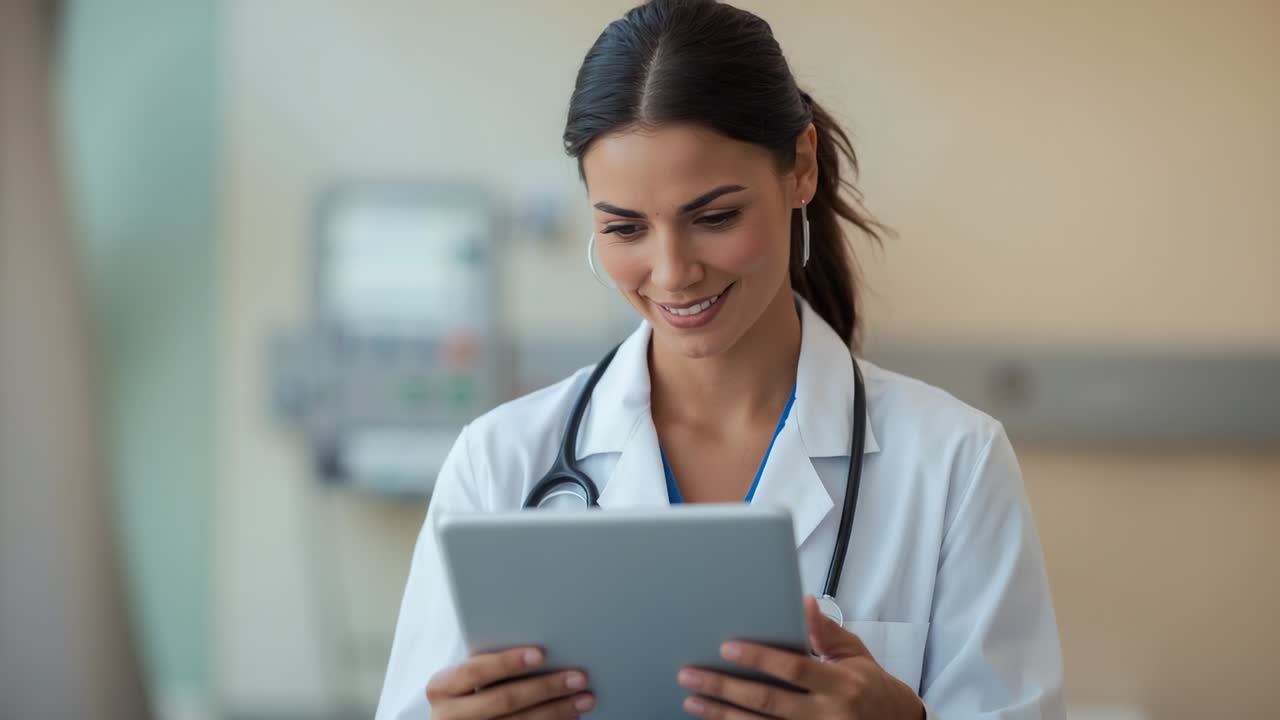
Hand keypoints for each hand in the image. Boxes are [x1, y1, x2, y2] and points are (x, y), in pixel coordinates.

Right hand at [426, 646, 594, 718]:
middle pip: (504, 699)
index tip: (540, 653)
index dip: (507, 662)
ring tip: (583, 698)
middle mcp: (449, 716)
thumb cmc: (466, 693)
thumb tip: (541, 648)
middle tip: (578, 677)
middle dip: (545, 687)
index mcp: (442, 687)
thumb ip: (490, 664)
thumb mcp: (466, 678)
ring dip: (557, 711)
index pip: (475, 671)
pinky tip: (570, 717)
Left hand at [676, 596, 924, 718]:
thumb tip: (803, 601)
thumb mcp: (855, 654)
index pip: (794, 669)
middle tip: (690, 675)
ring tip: (692, 700)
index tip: (727, 648)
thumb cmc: (870, 686)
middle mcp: (827, 715)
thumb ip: (825, 631)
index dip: (760, 659)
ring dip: (722, 714)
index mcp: (841, 684)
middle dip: (725, 688)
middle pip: (768, 702)